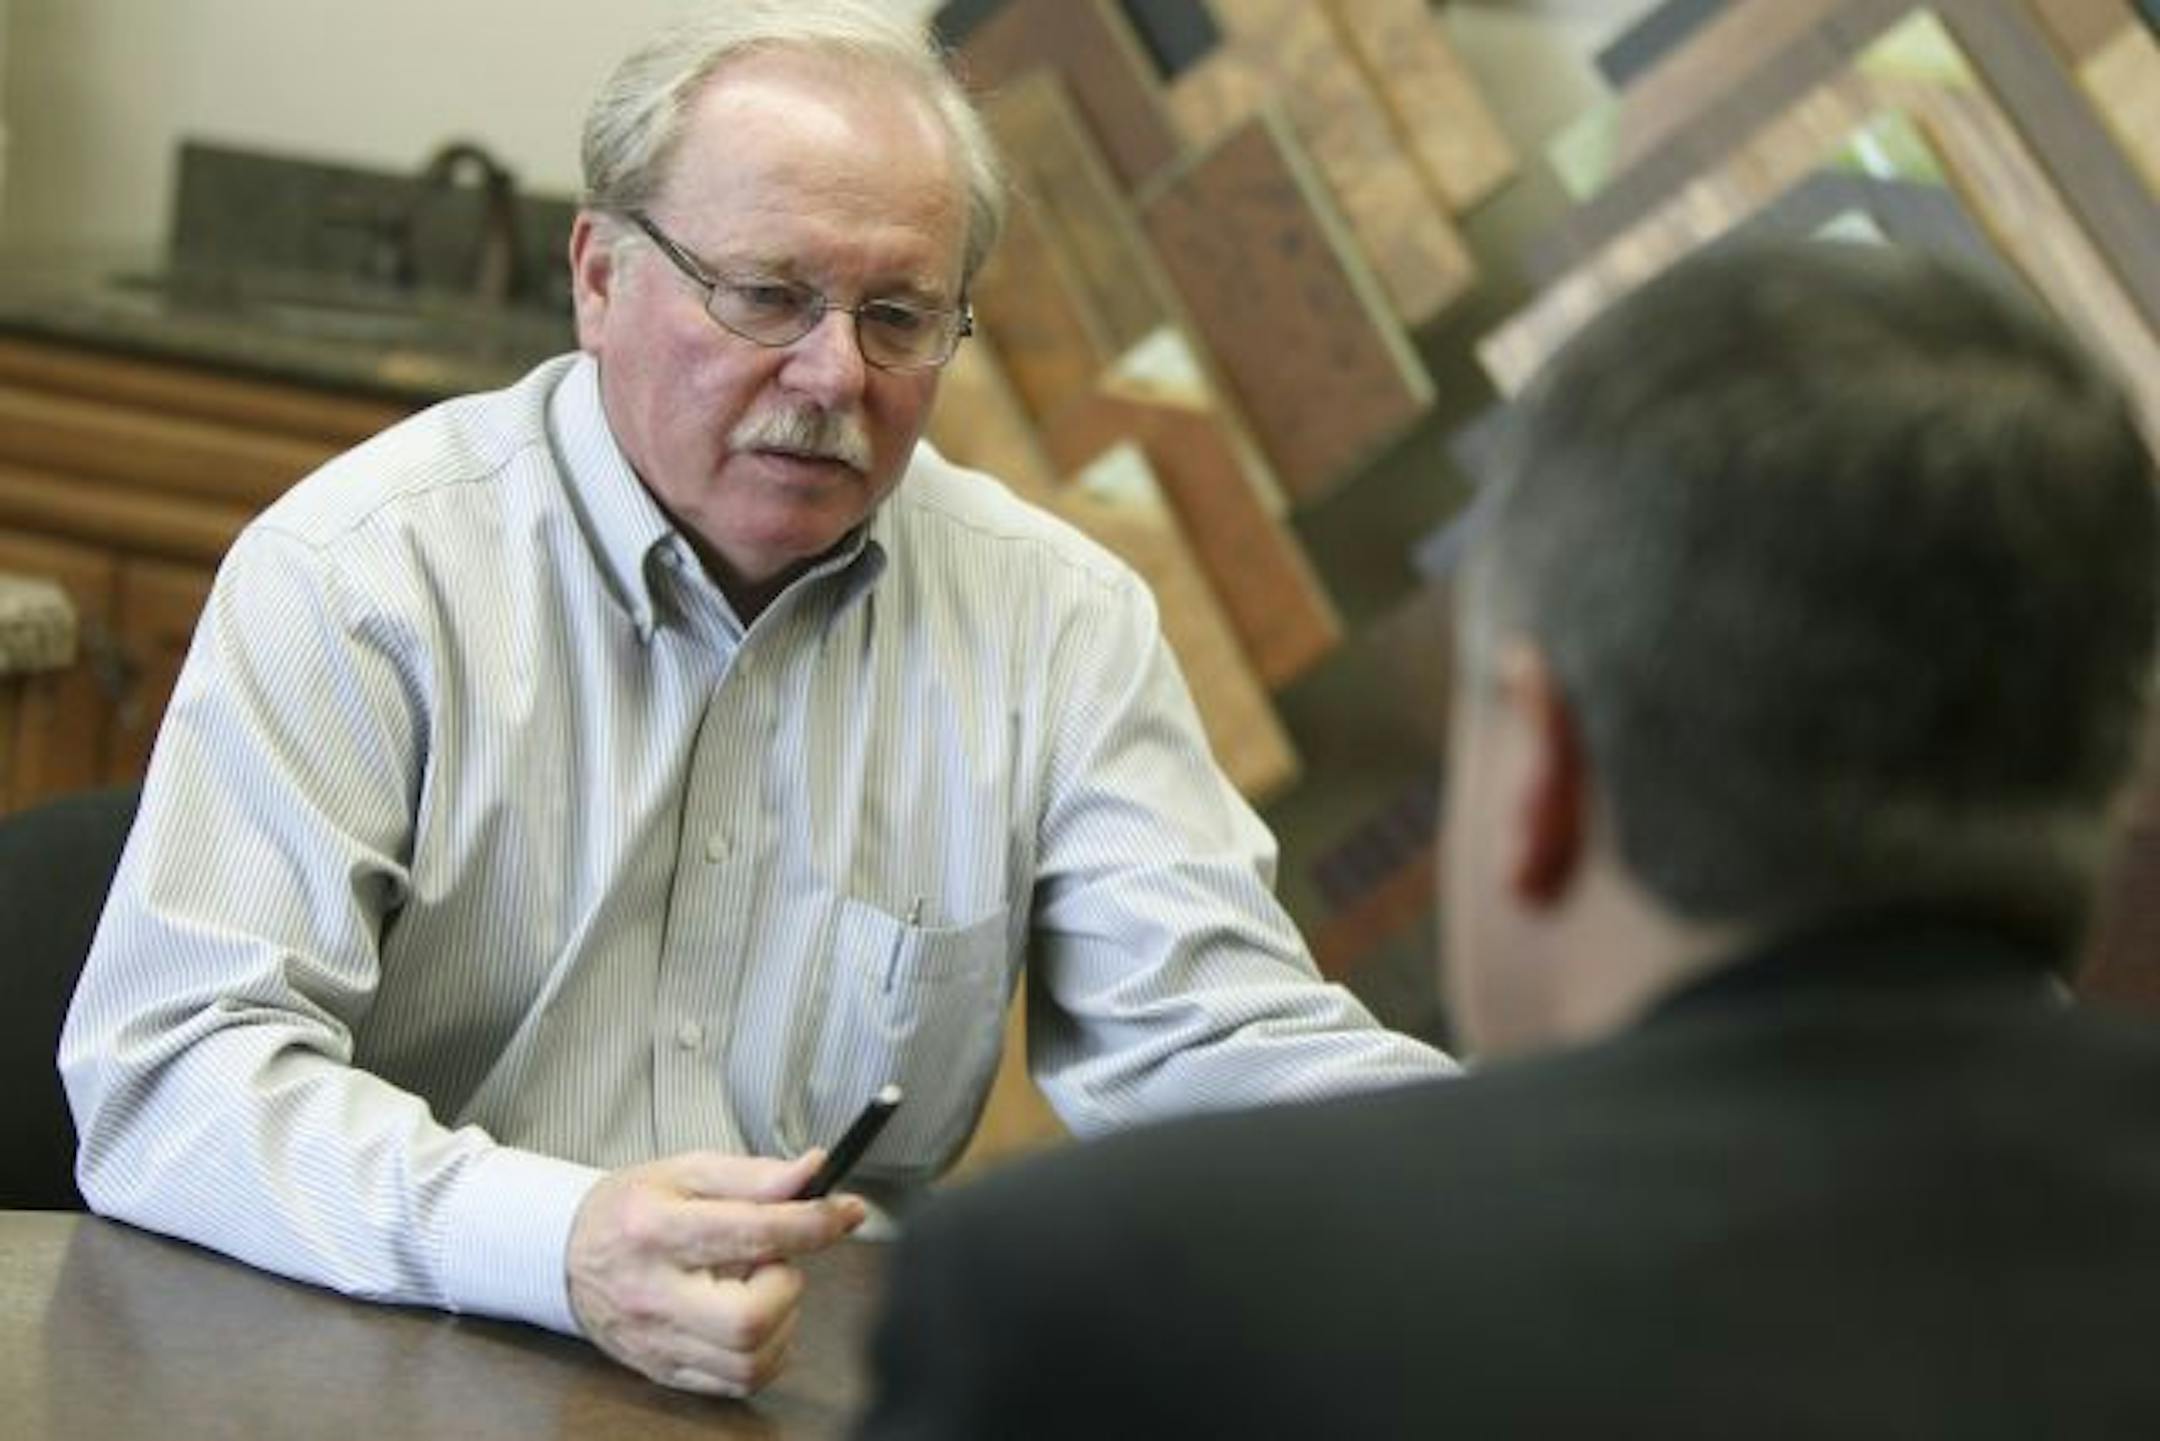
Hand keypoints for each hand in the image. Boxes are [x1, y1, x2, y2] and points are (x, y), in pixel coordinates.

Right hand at [566, 1148, 867, 1395]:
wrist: (567, 1254)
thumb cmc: (630, 1208)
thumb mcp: (687, 1171)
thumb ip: (754, 1175)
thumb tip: (813, 1172)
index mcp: (657, 1229)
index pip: (751, 1232)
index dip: (812, 1222)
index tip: (844, 1211)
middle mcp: (653, 1293)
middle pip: (748, 1318)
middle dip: (785, 1286)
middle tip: (772, 1262)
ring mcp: (657, 1340)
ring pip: (750, 1359)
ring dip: (779, 1321)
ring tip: (756, 1286)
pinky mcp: (664, 1370)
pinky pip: (738, 1382)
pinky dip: (764, 1351)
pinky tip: (751, 1318)